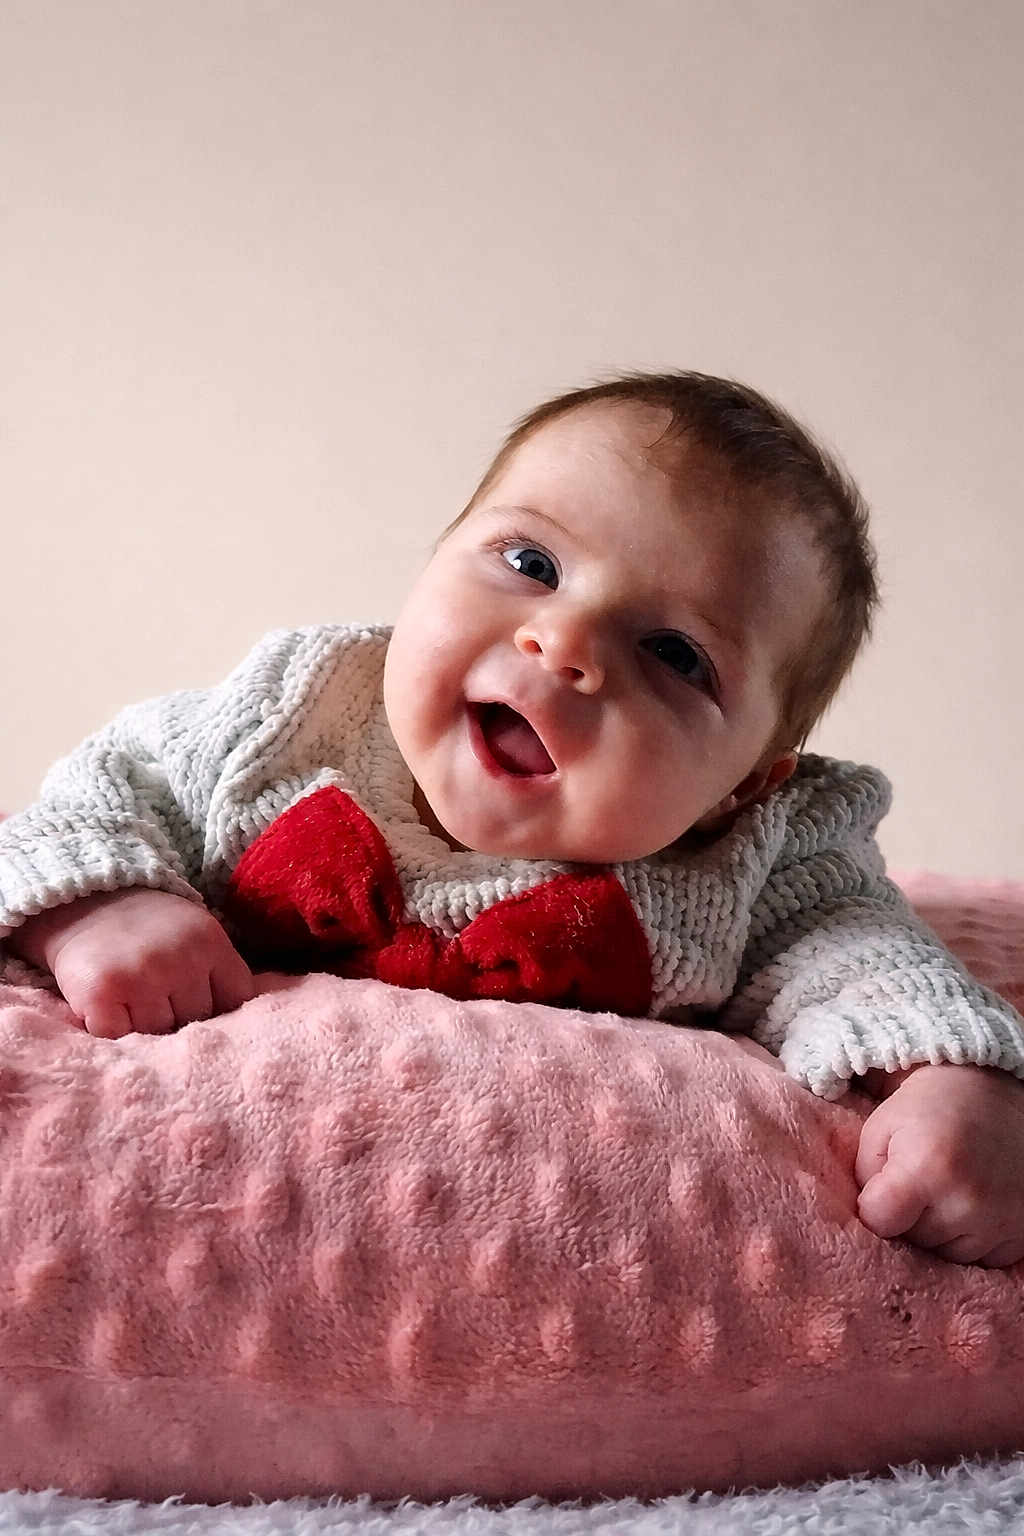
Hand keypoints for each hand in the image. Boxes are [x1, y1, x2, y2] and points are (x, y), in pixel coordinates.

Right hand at [11, 888, 255, 1037]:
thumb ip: (219, 972)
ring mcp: (140, 977)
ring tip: (132, 999)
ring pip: (159, 1034)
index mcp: (210, 943)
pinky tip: (110, 1007)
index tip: (203, 1008)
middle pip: (197, 1021)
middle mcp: (179, 959)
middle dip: (180, 1017)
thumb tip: (240, 1025)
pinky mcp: (101, 994)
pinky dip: (113, 1030)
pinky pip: (119, 1037)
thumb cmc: (149, 929)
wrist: (85, 903)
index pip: (236, 1001)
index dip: (220, 1011)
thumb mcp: (197, 934)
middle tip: (157, 995)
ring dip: (145, 1025)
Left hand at [855, 1062, 1023, 1266]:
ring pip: (947, 1254)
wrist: (992, 1093)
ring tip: (946, 1187)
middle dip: (908, 1217)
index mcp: (927, 1168)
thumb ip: (864, 1176)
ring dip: (940, 1229)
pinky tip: (971, 1201)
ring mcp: (1000, 1219)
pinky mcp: (1023, 1231)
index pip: (880, 1222)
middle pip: (914, 1240)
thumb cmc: (930, 1106)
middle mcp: (967, 1200)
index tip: (880, 1191)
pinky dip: (972, 1236)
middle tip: (919, 1179)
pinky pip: (982, 1258)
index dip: (873, 1207)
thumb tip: (869, 1218)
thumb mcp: (882, 1125)